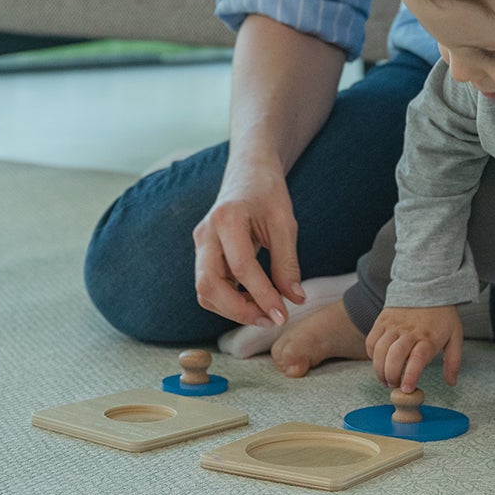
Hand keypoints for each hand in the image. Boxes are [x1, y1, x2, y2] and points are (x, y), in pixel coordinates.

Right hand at [191, 166, 305, 327]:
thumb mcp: (285, 224)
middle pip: (209, 286)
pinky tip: (253, 301)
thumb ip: (288, 263)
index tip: (282, 315)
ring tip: (265, 312)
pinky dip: (228, 301)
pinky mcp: (202, 255)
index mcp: (227, 218)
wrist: (248, 174)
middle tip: (270, 320)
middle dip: (238, 311)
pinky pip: (210, 287)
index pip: (241, 267)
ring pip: (204, 291)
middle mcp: (205, 233)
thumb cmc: (268, 193)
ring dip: (232, 310)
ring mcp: (200, 245)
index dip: (262, 296)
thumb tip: (294, 300)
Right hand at [364, 305, 461, 390]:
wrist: (427, 286)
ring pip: (380, 350)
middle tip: (394, 386)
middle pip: (395, 356)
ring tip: (385, 379)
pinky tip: (379, 362)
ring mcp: (394, 325)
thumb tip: (451, 383)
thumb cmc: (441, 316)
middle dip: (391, 375)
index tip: (406, 389)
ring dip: (379, 369)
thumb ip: (453, 361)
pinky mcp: (382, 320)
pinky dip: (371, 355)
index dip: (410, 375)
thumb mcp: (455, 336)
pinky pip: (371, 341)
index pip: (418, 358)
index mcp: (429, 337)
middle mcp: (410, 331)